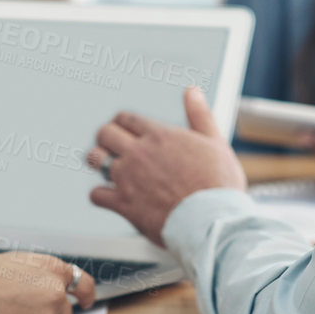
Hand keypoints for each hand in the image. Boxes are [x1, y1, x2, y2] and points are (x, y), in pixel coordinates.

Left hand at [88, 86, 245, 245]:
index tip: (125, 130)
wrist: (213, 222)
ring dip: (99, 161)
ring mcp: (128, 177)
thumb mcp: (215, 143)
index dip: (123, 123)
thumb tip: (192, 92)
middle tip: (112, 147)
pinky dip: (101, 195)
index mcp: (159, 135)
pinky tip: (110, 196)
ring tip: (107, 168)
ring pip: (95, 159)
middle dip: (106, 138)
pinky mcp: (123, 203)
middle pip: (105, 133)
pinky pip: (96, 194)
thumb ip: (200, 115)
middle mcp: (139, 153)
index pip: (126, 118)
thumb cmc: (219, 184)